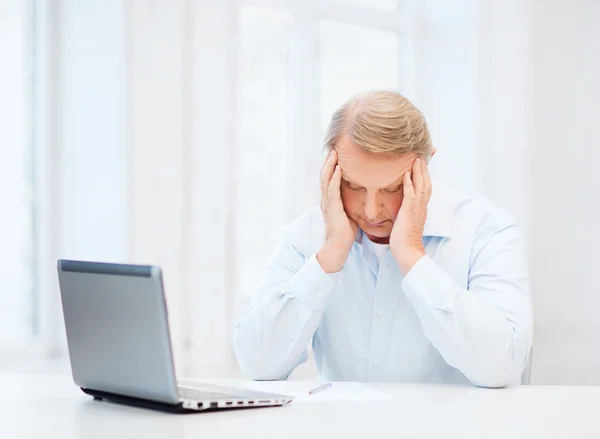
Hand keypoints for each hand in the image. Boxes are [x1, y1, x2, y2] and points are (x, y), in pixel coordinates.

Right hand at [317, 150, 358, 273]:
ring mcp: (327, 204)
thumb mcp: (349, 215)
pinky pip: (332, 189)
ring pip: (326, 179)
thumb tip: (361, 199)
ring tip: (334, 152)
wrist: (337, 248)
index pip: (329, 179)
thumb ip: (351, 205)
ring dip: (330, 165)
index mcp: (330, 201)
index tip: (336, 154)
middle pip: (325, 175)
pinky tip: (339, 168)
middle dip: (328, 161)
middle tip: (333, 147)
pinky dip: (334, 177)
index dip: (331, 167)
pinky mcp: (332, 208)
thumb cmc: (345, 235)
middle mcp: (326, 200)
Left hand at [390, 157, 431, 273]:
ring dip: (419, 171)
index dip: (424, 174)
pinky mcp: (410, 212)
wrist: (408, 252)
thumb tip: (400, 205)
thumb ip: (405, 210)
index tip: (422, 162)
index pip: (425, 186)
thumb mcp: (405, 220)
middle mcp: (422, 206)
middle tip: (423, 154)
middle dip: (425, 167)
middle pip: (426, 182)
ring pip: (421, 185)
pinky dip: (409, 183)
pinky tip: (406, 173)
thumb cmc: (404, 239)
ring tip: (416, 158)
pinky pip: (411, 194)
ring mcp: (417, 208)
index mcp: (421, 207)